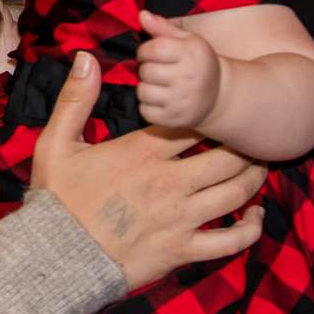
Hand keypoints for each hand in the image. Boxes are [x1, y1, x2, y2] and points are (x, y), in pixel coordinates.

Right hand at [29, 52, 264, 289]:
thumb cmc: (55, 199)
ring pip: (236, 193)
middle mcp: (170, 182)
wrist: (55, 256)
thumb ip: (75, 99)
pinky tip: (256, 216)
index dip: (210, 117)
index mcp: (143, 152)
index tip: (216, 112)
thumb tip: (86, 57)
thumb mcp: (55, 143)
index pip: (193, 125)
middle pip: (226, 158)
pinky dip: (251, 227)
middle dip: (242, 147)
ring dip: (253, 178)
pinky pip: (231, 240)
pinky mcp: (183, 250)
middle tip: (248, 141)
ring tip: (258, 168)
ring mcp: (181, 218)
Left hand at [134, 9, 220, 129]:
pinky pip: (145, 112)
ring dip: (145, 87)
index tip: (151, 53)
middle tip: (157, 70)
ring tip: (158, 84)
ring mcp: (181, 101)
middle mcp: (188, 78)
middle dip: (146, 68)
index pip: (153, 49)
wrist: (220, 97)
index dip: (145, 50)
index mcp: (191, 54)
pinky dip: (147, 105)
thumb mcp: (188, 40)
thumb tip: (141, 15)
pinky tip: (160, 99)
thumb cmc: (198, 63)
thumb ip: (163, 27)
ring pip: (143, 92)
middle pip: (146, 71)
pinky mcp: (175, 120)